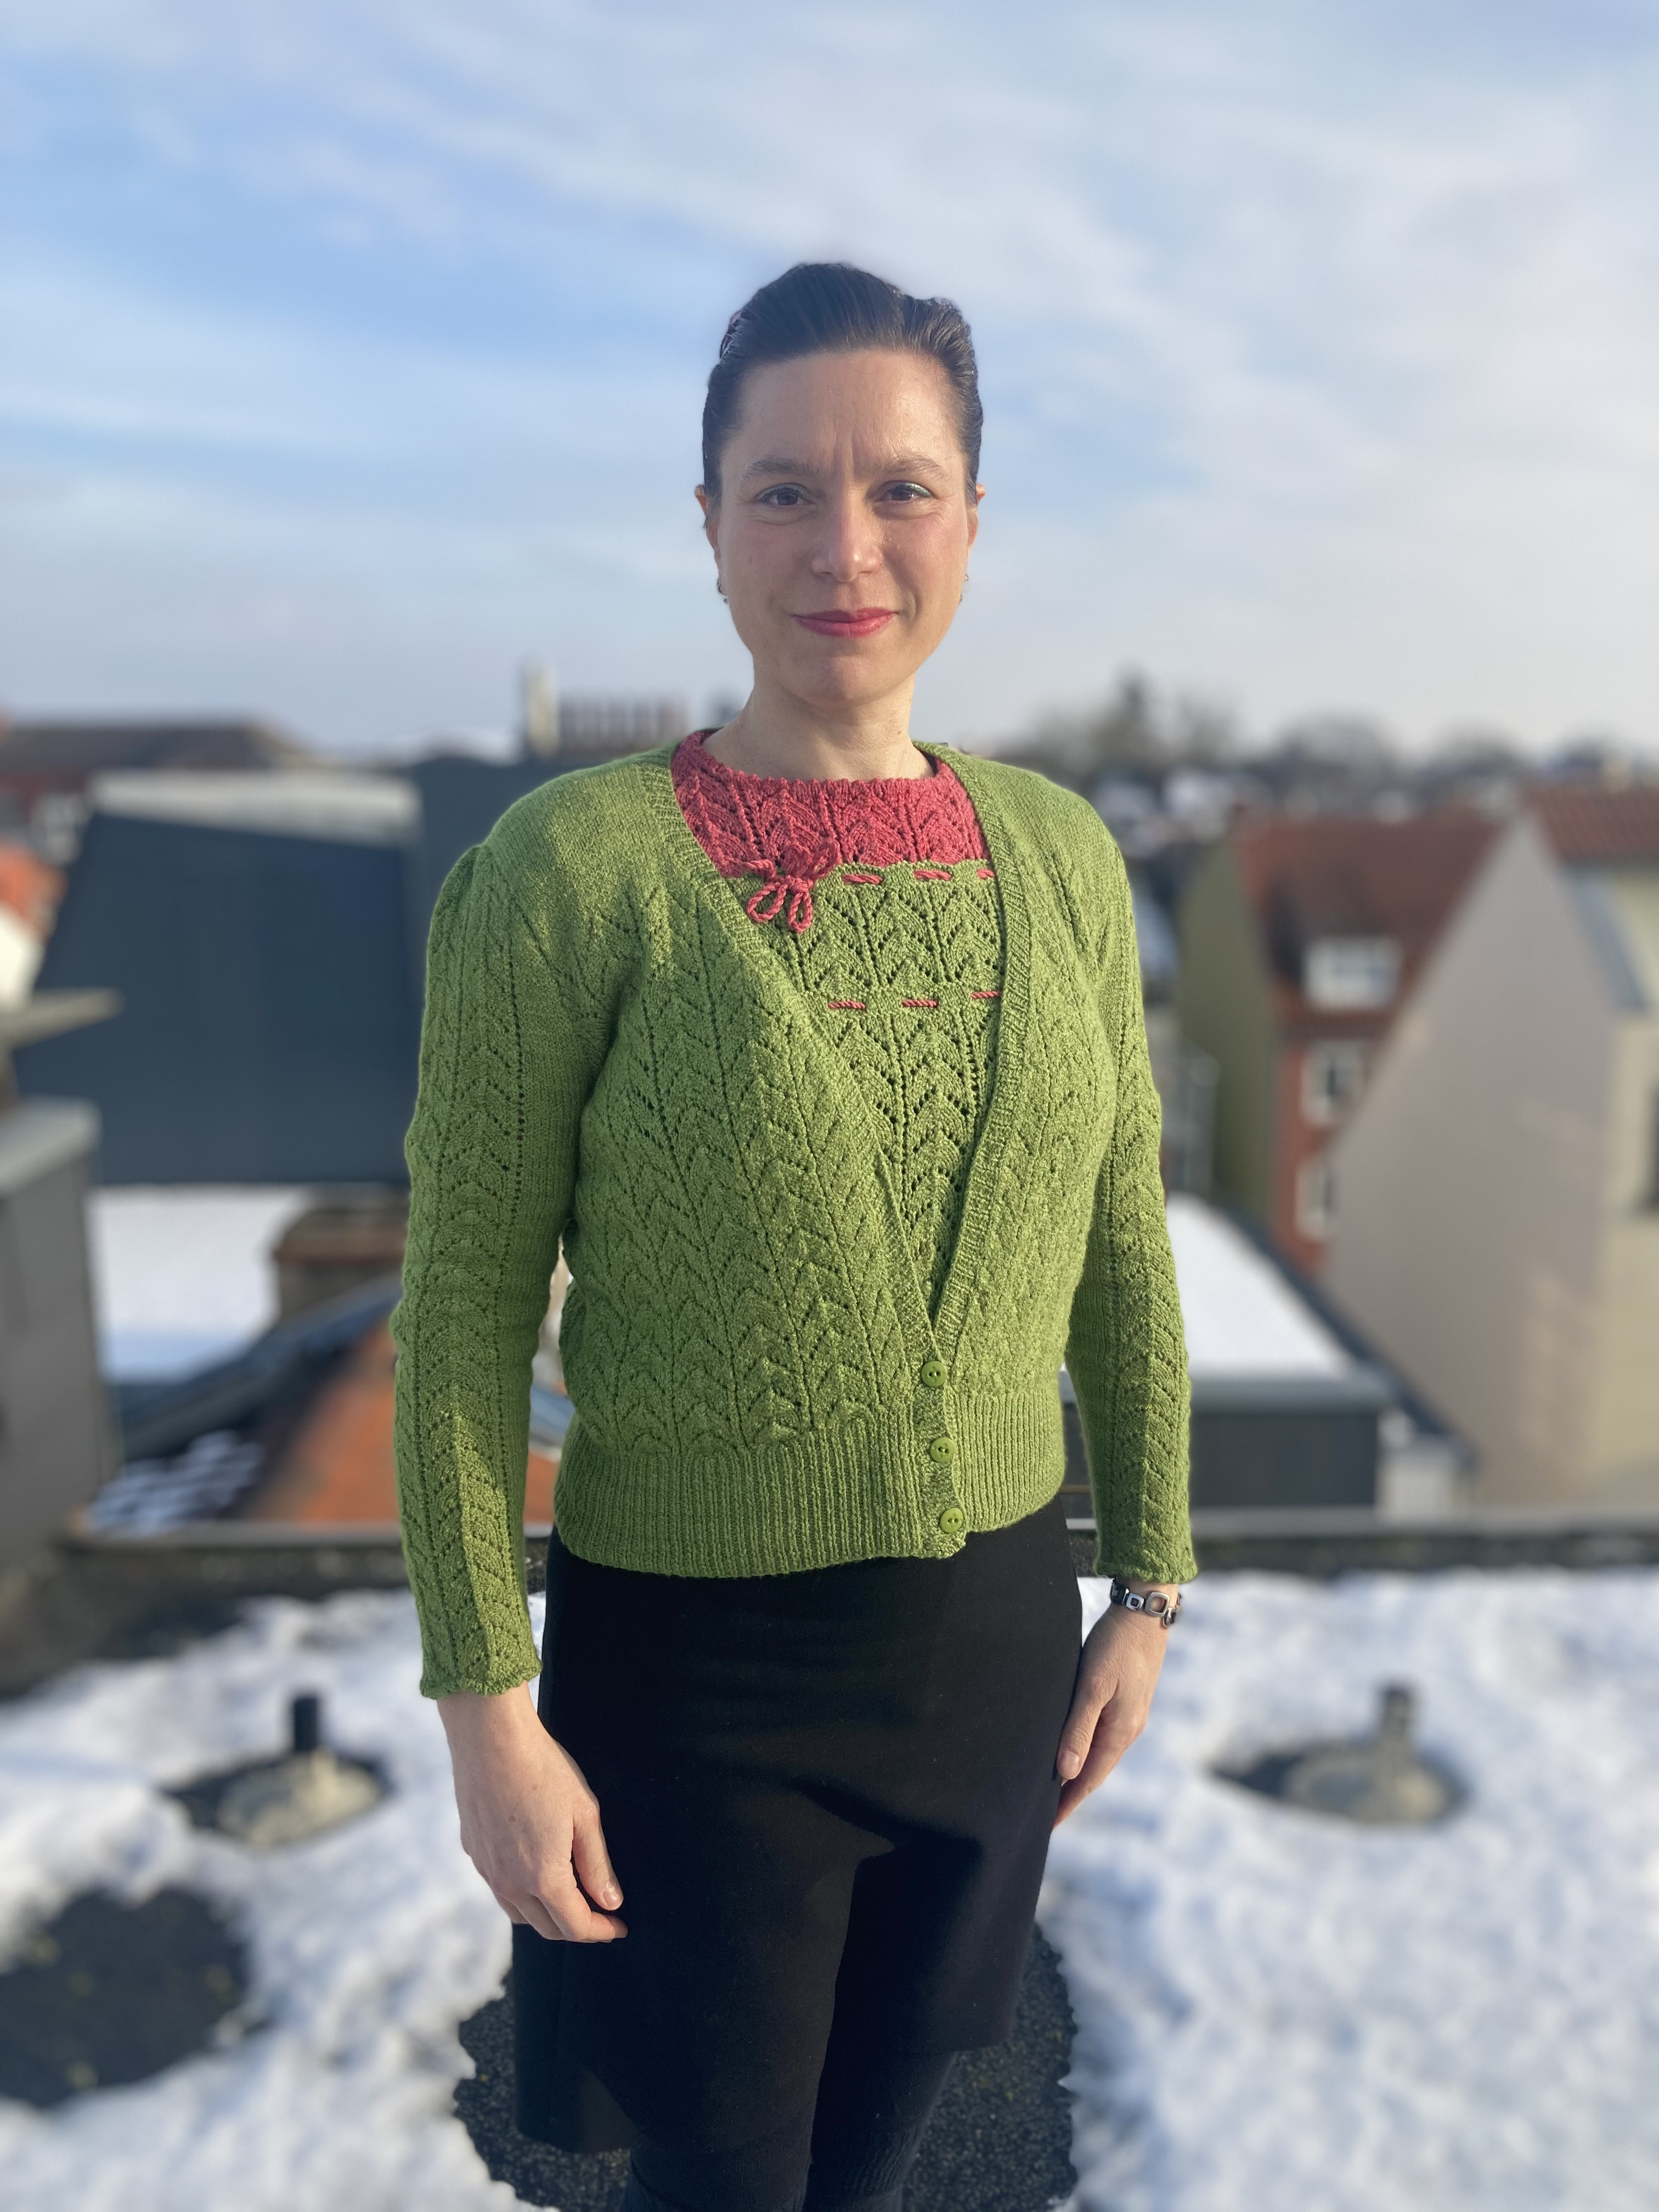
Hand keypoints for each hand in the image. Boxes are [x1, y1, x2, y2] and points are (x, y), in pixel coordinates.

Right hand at [438, 1686, 626, 1942]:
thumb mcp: (584, 1815)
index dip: (601, 1931)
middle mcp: (510, 1883)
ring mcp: (487, 1870)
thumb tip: (610, 1902)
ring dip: (547, 1916)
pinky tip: (535, 1872)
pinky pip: (500, 1889)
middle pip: (547, 1928)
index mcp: (542, 1878)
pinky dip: (522, 1894)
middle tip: (601, 1915)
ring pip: (519, 1913)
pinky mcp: (473, 1852)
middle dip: (577, 1928)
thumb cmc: (543, 1770)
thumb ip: (597, 1865)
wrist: (490, 1739)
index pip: (575, 1926)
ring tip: (571, 1898)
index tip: (619, 1927)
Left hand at [1053, 1593, 1174, 1825]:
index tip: (1045, 1826)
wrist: (1144, 1613)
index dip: (1067, 1803)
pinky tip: (1072, 1748)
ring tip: (1052, 1788)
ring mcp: (1130, 1716)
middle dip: (1070, 1794)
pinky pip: (1103, 1737)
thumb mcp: (1092, 1686)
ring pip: (1099, 1755)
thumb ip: (1079, 1728)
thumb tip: (1065, 1773)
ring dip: (1077, 1772)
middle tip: (1042, 1814)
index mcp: (1120, 1732)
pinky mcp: (1127, 1701)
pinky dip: (1085, 1750)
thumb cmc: (1115, 1646)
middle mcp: (1128, 1730)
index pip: (1088, 1779)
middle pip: (1095, 1772)